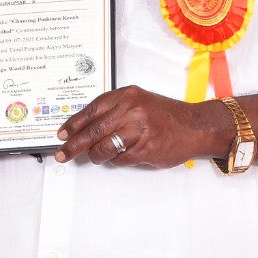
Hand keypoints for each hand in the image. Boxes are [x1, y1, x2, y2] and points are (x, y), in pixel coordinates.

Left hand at [54, 87, 227, 167]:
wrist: (195, 126)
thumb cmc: (165, 115)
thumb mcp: (138, 102)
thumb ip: (114, 110)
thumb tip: (84, 128)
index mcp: (127, 95)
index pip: (92, 110)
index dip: (74, 124)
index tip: (62, 135)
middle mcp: (132, 110)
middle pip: (93, 131)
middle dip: (74, 145)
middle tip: (63, 154)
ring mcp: (140, 130)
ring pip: (104, 148)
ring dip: (97, 156)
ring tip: (97, 157)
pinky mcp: (146, 149)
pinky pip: (121, 160)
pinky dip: (117, 161)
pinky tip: (123, 156)